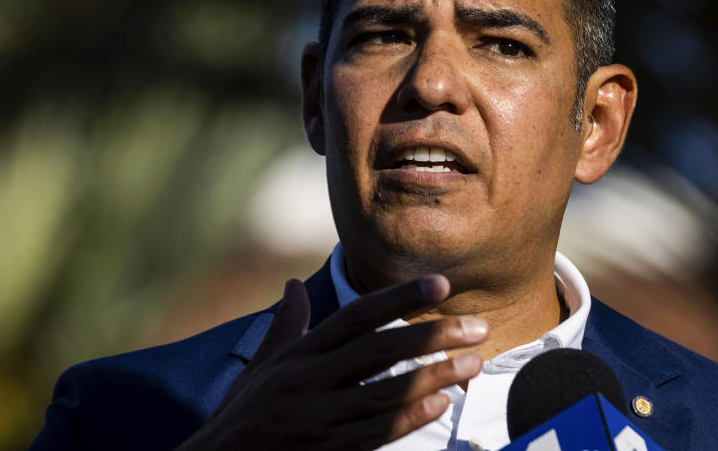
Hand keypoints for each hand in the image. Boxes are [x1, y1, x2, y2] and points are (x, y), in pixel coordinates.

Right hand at [178, 274, 487, 449]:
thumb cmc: (242, 415)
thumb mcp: (261, 365)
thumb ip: (285, 325)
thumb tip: (291, 283)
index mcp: (300, 354)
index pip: (357, 315)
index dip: (399, 297)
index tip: (440, 284)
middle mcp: (310, 380)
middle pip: (379, 349)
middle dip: (431, 335)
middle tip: (475, 327)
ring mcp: (318, 417)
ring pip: (385, 391)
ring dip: (433, 376)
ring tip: (472, 364)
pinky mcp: (326, 450)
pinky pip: (373, 433)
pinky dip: (407, 417)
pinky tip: (439, 405)